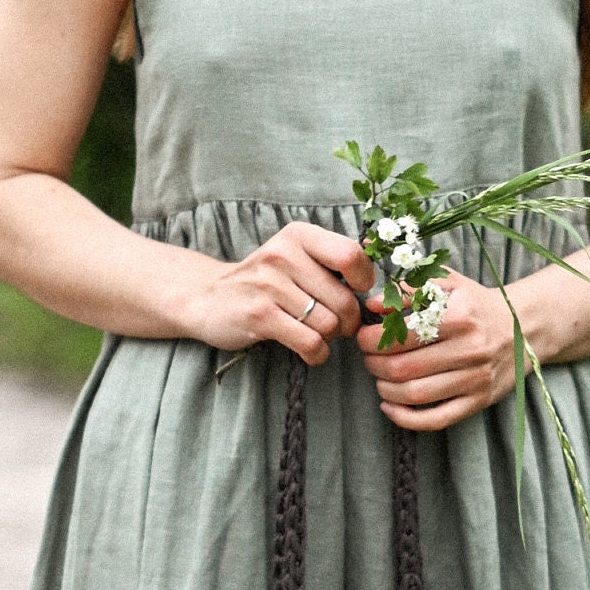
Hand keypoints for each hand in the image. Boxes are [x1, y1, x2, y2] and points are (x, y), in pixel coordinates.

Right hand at [178, 221, 373, 362]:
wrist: (208, 298)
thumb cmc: (266, 282)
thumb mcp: (295, 256)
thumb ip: (332, 260)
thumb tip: (380, 278)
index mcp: (298, 235)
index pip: (352, 255)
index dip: (364, 281)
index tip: (355, 291)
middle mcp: (282, 254)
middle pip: (344, 299)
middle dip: (349, 321)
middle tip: (337, 325)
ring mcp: (268, 285)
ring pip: (329, 324)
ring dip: (330, 338)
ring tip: (316, 333)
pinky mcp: (259, 316)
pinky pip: (310, 343)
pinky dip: (316, 354)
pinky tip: (309, 349)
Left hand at [357, 273, 523, 431]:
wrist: (524, 328)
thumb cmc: (477, 305)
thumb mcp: (448, 284)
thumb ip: (408, 288)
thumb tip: (372, 304)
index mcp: (460, 316)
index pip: (402, 334)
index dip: (371, 339)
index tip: (363, 336)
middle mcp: (471, 349)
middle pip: (405, 367)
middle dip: (374, 364)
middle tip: (368, 358)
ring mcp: (476, 379)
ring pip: (416, 395)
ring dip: (385, 389)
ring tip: (379, 378)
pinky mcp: (479, 401)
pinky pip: (437, 419)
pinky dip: (406, 419)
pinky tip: (389, 407)